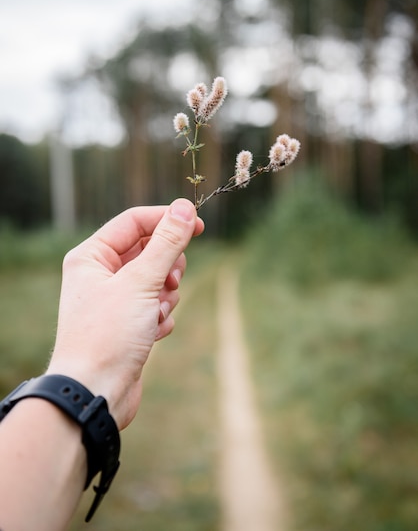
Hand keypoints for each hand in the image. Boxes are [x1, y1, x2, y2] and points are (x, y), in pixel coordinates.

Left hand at [46, 199, 203, 428]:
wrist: (95, 393)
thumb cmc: (108, 335)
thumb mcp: (141, 282)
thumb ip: (166, 243)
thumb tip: (185, 208)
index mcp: (91, 256)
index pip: (134, 222)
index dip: (167, 219)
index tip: (199, 225)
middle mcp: (99, 275)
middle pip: (148, 250)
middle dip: (166, 266)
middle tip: (170, 281)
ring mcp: (114, 300)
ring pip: (156, 279)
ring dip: (165, 295)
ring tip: (156, 314)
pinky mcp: (127, 324)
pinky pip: (155, 306)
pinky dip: (160, 316)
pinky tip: (152, 334)